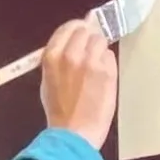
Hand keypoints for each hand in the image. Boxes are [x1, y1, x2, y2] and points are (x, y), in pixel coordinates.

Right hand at [40, 17, 117, 150]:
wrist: (74, 133)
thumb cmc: (59, 110)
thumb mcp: (48, 79)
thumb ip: (59, 56)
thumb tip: (74, 36)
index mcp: (52, 56)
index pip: (69, 27)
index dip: (77, 29)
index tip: (82, 34)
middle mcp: (71, 54)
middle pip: (87, 30)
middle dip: (89, 39)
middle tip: (89, 54)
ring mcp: (91, 62)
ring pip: (101, 42)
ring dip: (99, 52)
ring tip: (95, 70)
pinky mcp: (108, 71)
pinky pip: (110, 57)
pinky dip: (108, 65)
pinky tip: (101, 80)